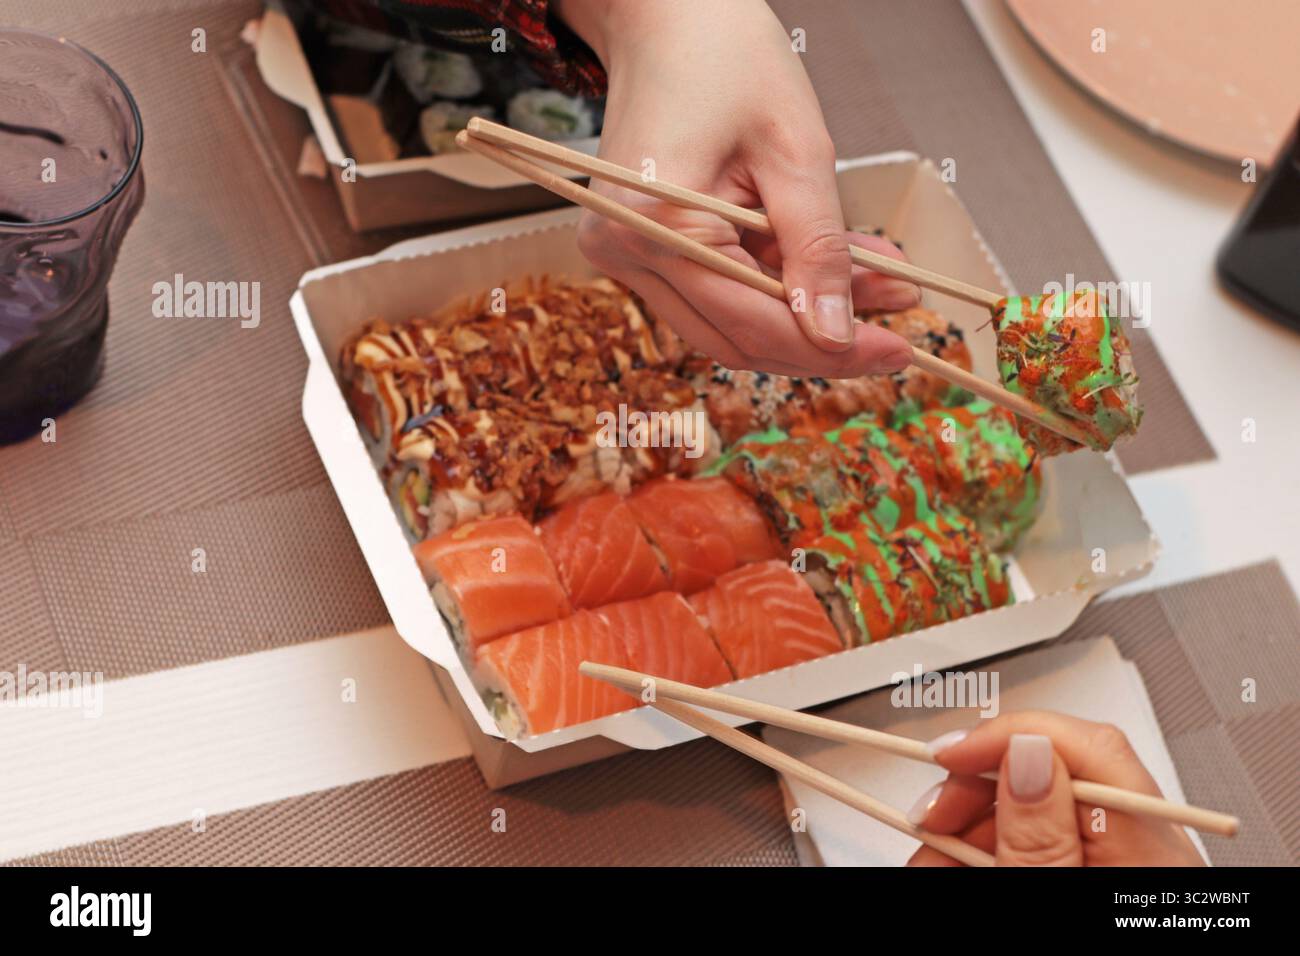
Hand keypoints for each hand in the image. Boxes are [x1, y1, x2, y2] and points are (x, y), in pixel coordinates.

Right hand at [555, 0, 920, 376]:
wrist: (667, 16)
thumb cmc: (730, 59)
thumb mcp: (796, 150)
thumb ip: (818, 250)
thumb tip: (838, 337)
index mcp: (656, 223)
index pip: (751, 323)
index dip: (831, 350)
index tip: (899, 354)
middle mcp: (624, 252)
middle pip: (735, 339)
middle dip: (819, 342)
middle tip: (895, 331)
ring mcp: (623, 255)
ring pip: (725, 325)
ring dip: (801, 318)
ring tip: (877, 285)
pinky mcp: (636, 250)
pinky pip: (711, 295)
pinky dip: (771, 292)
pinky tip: (827, 270)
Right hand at [906, 711, 1204, 866]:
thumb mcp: (1044, 894)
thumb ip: (1038, 834)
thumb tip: (1028, 752)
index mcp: (1149, 848)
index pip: (1089, 746)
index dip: (1009, 735)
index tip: (948, 755)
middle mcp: (1144, 845)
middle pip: (1051, 770)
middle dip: (975, 785)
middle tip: (930, 814)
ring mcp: (1120, 856)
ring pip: (1031, 802)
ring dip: (967, 820)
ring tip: (929, 854)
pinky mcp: (1093, 864)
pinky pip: (1033, 832)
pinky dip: (985, 842)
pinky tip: (952, 860)